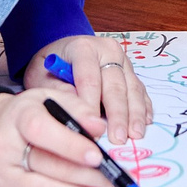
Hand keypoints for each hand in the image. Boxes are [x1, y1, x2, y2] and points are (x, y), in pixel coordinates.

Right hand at [0, 86, 121, 186]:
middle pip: (47, 169)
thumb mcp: (49, 99)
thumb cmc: (28, 115)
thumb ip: (76, 108)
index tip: (98, 156)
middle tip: (111, 182)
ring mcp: (3, 179)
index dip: (70, 145)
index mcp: (18, 119)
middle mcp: (4, 151)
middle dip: (86, 179)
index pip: (41, 131)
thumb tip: (99, 127)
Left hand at [26, 36, 151, 142]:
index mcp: (83, 47)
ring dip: (134, 114)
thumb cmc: (48, 67)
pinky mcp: (130, 71)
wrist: (60, 53)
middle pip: (115, 85)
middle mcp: (106, 50)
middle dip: (117, 114)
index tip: (92, 127)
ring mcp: (122, 60)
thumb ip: (57, 91)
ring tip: (135, 135)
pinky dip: (143, 108)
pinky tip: (145, 123)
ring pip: (132, 88)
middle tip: (118, 138)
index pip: (89, 79)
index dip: (91, 104)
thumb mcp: (40, 77)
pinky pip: (140, 90)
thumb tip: (76, 109)